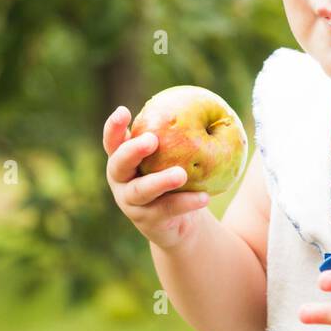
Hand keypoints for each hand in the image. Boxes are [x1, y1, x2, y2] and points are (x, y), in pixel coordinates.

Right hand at [103, 105, 207, 251]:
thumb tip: (218, 109)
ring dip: (160, 181)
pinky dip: (185, 202)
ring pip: (141, 191)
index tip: (123, 111)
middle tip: (151, 140)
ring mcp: (131, 203)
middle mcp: (121, 180)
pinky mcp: (148, 221)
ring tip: (181, 175)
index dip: (114, 127)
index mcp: (124, 158)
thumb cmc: (178, 176)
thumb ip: (185, 135)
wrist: (182, 221)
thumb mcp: (177, 154)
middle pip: (119, 164)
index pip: (113, 141)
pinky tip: (204, 197)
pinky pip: (167, 209)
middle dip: (132, 151)